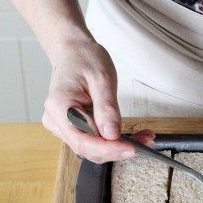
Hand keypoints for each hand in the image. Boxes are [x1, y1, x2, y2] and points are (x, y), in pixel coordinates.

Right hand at [42, 39, 153, 162]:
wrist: (74, 52)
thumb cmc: (85, 59)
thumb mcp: (102, 78)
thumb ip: (107, 107)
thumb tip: (111, 134)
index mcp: (60, 106)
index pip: (82, 140)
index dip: (108, 149)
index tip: (132, 148)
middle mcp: (57, 120)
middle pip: (88, 149)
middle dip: (118, 149)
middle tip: (146, 141)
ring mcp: (63, 126)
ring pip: (93, 149)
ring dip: (119, 148)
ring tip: (144, 137)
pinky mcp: (74, 128)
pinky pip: (94, 142)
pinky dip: (115, 143)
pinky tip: (133, 137)